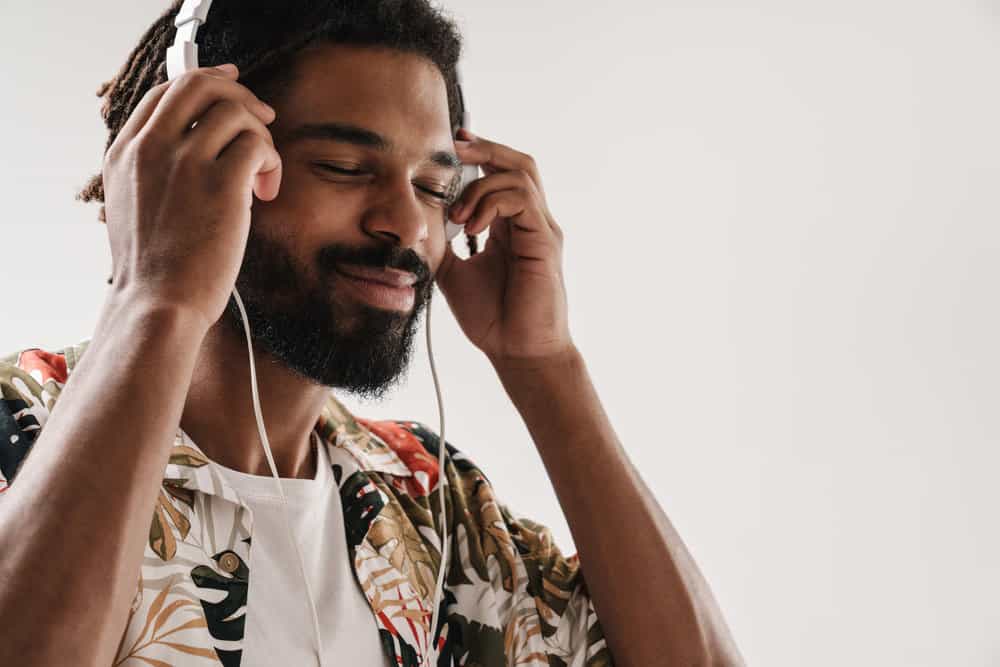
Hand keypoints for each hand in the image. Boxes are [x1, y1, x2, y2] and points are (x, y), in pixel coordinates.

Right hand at [101, 63, 282, 328]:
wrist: (158, 303)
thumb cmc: (156, 268)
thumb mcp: (134, 207)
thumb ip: (154, 169)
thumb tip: (198, 142)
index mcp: (124, 152)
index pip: (165, 92)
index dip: (205, 81)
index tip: (232, 85)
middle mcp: (150, 147)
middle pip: (199, 84)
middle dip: (239, 93)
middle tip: (263, 119)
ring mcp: (184, 161)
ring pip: (234, 110)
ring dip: (260, 136)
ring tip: (261, 174)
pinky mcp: (220, 182)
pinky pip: (257, 143)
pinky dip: (270, 161)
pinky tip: (265, 192)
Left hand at [435, 129, 572, 364]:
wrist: (518, 353)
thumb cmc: (493, 317)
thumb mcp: (453, 272)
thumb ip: (441, 244)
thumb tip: (413, 220)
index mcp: (511, 225)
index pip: (500, 173)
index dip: (477, 154)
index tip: (445, 146)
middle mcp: (531, 221)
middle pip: (518, 162)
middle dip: (483, 149)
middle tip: (451, 147)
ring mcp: (541, 229)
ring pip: (521, 173)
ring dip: (481, 185)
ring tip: (457, 216)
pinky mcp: (545, 242)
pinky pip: (522, 200)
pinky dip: (492, 204)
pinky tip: (471, 228)